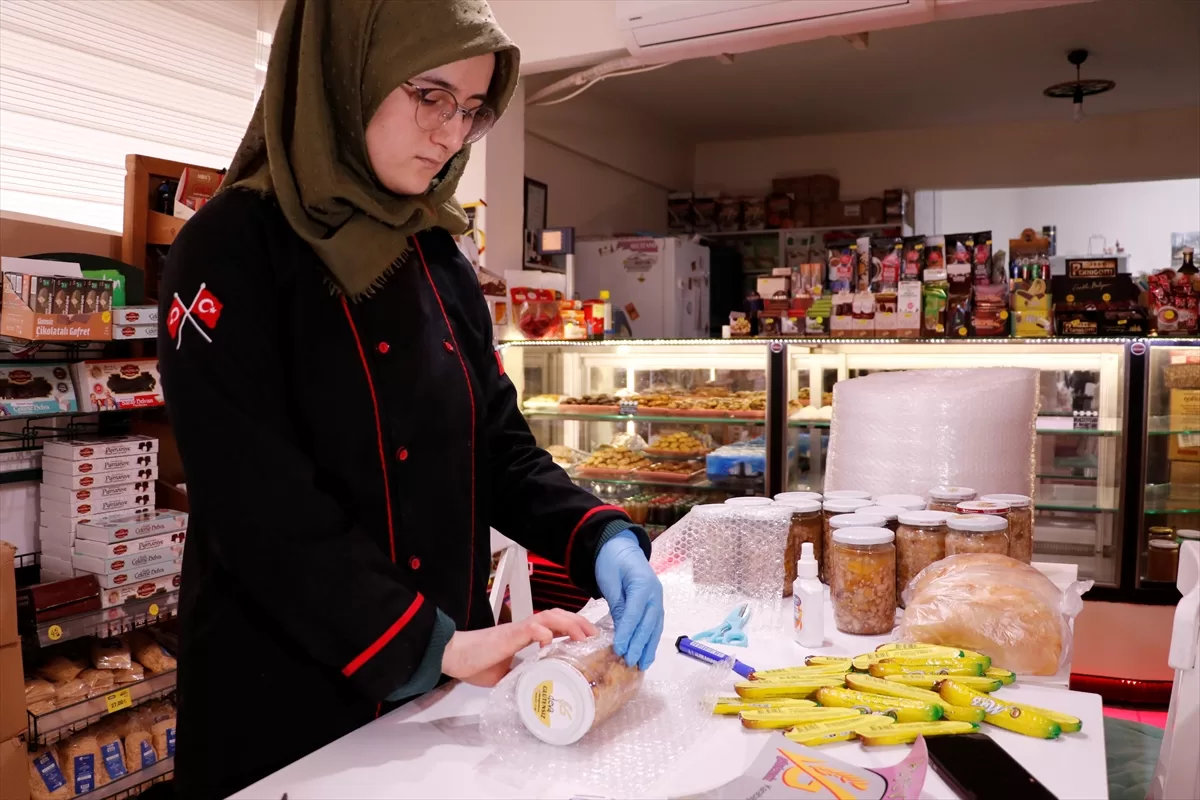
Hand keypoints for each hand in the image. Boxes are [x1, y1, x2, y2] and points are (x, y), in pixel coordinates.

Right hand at [441, 609, 597, 686]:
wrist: (455, 655)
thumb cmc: (476, 662)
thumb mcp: (506, 674)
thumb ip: (522, 675)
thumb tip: (536, 688)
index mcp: (526, 634)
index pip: (555, 623)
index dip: (574, 627)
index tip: (589, 638)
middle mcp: (525, 628)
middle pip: (559, 615)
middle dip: (580, 622)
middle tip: (596, 636)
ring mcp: (518, 629)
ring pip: (550, 616)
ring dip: (569, 624)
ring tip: (584, 636)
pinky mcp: (509, 635)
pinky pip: (532, 628)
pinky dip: (545, 633)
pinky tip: (552, 643)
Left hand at [595, 531, 663, 669]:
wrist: (620, 546)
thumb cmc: (612, 561)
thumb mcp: (610, 580)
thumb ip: (617, 604)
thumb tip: (622, 630)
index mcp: (643, 584)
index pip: (636, 613)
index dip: (628, 632)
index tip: (620, 649)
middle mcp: (655, 593)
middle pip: (648, 623)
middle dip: (640, 644)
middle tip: (630, 662)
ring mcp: (657, 599)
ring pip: (655, 627)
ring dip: (649, 646)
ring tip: (642, 664)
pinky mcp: (654, 604)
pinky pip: (655, 624)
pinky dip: (651, 640)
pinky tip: (647, 653)